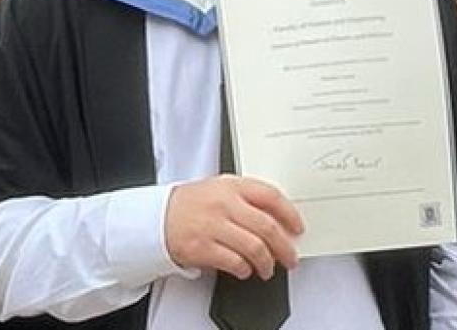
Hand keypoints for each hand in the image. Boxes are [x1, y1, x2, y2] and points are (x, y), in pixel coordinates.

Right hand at [165, 175, 303, 280]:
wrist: (159, 217)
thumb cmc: (193, 203)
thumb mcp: (220, 188)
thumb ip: (247, 197)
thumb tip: (278, 217)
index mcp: (231, 186)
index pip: (270, 196)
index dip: (289, 213)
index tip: (297, 227)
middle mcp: (224, 204)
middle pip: (267, 226)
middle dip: (284, 246)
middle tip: (290, 257)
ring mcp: (213, 226)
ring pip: (254, 248)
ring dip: (267, 263)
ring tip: (267, 268)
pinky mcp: (203, 248)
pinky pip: (234, 263)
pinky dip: (244, 270)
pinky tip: (245, 270)